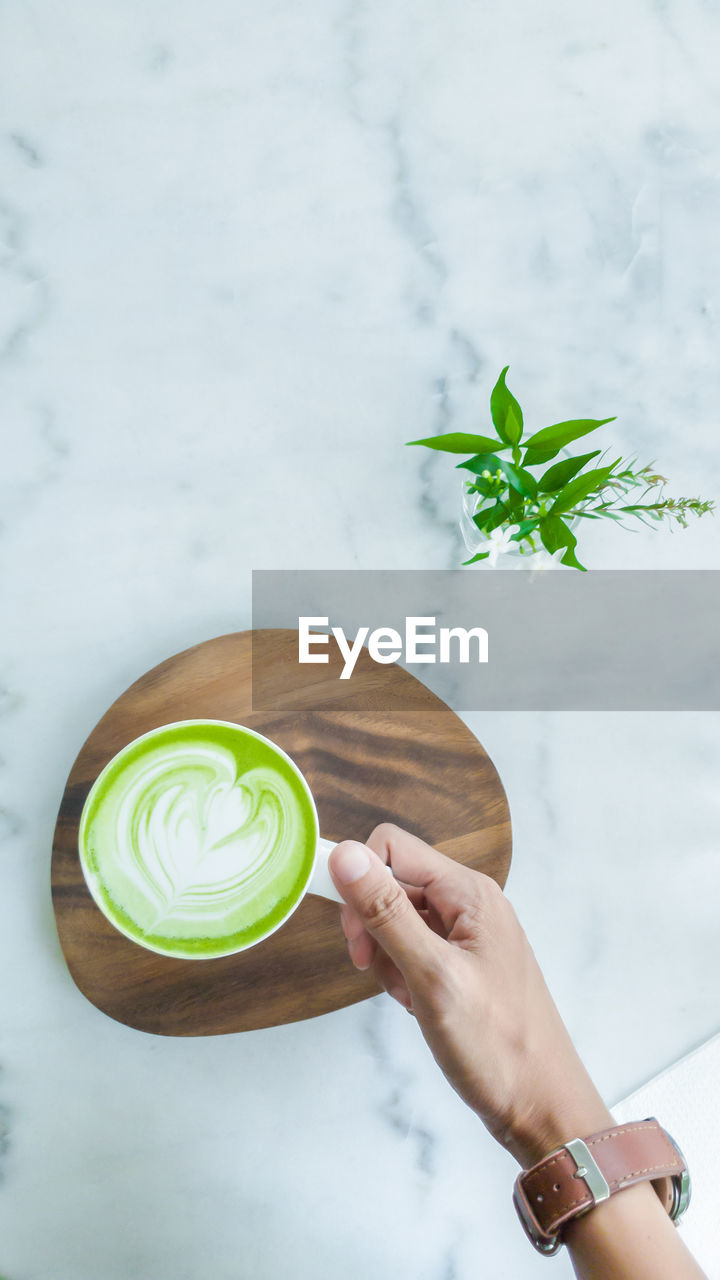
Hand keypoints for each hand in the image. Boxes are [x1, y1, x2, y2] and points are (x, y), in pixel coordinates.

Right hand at [329, 824, 612, 1167]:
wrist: (541, 1108)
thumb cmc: (498, 1048)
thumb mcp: (432, 977)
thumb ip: (387, 913)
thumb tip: (345, 855)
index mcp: (470, 893)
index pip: (392, 847)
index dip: (360, 881)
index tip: (352, 934)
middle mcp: (471, 903)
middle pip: (393, 883)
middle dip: (373, 926)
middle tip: (379, 971)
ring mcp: (468, 934)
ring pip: (399, 919)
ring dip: (388, 957)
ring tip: (411, 997)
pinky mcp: (463, 963)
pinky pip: (414, 950)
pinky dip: (403, 976)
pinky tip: (419, 1006)